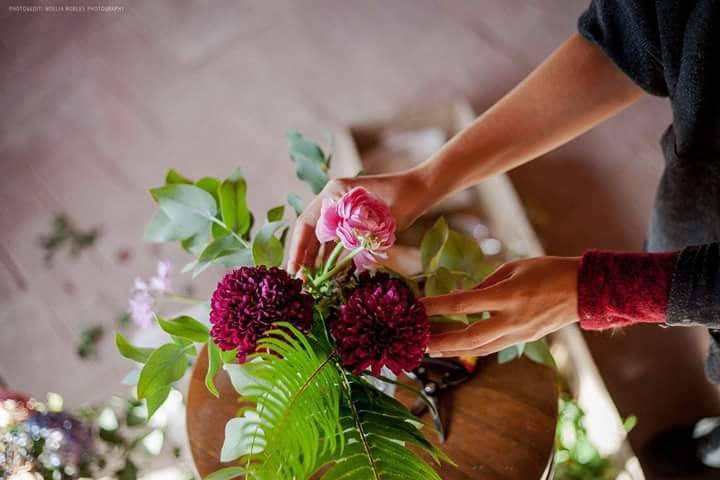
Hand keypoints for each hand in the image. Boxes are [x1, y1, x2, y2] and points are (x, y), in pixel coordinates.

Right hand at [287, 171, 428, 273]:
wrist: (420, 190)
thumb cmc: (402, 199)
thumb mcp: (377, 219)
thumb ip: (354, 237)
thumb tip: (332, 263)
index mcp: (333, 193)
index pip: (306, 223)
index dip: (298, 249)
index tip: (294, 271)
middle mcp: (332, 200)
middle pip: (310, 232)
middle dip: (303, 258)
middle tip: (299, 283)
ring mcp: (341, 210)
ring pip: (321, 238)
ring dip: (315, 259)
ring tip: (311, 282)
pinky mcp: (352, 220)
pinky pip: (335, 240)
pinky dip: (330, 256)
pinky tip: (327, 273)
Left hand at [423, 256, 580, 356]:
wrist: (584, 290)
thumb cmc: (547, 271)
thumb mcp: (513, 268)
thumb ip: (484, 285)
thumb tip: (458, 297)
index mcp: (508, 295)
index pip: (464, 303)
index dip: (438, 306)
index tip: (418, 307)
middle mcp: (512, 319)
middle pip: (470, 338)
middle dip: (442, 342)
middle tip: (419, 343)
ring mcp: (519, 334)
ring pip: (480, 349)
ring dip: (453, 351)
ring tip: (431, 349)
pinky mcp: (524, 340)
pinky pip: (492, 348)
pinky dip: (472, 349)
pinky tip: (456, 347)